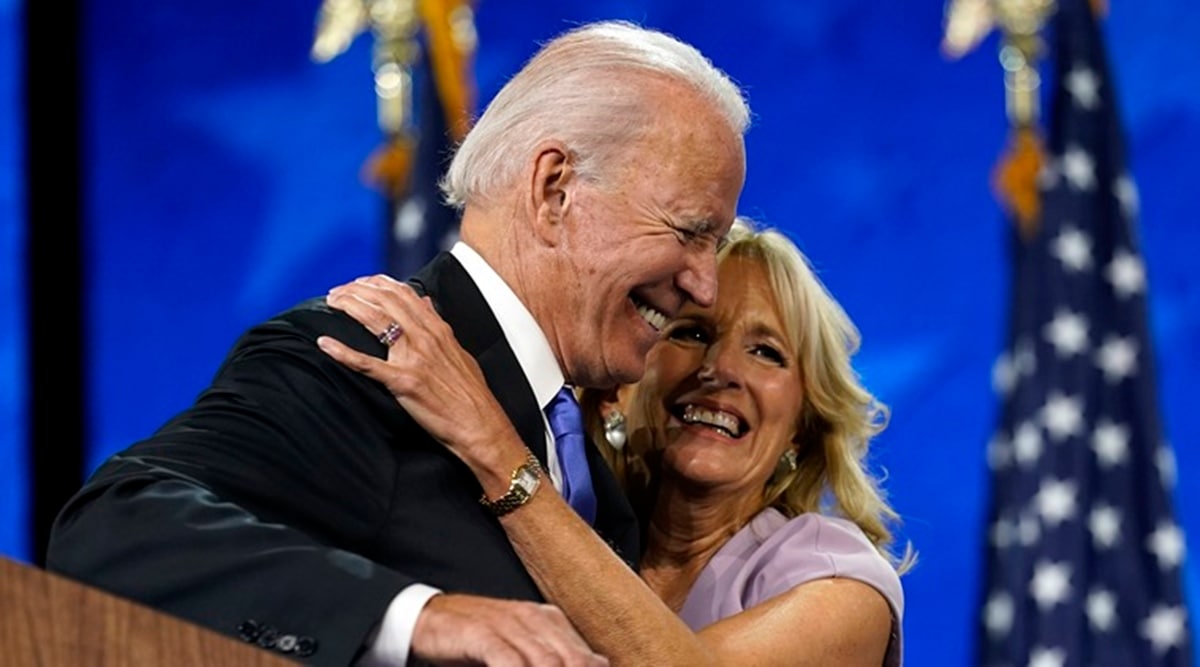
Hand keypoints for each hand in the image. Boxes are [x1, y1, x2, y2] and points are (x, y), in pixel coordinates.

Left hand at [319, 275, 527, 476]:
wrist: (481, 426)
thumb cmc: (472, 396)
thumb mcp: (459, 352)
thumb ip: (440, 326)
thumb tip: (426, 304)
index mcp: (438, 330)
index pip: (404, 294)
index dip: (377, 283)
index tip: (360, 282)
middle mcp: (426, 338)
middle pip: (385, 301)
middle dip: (356, 291)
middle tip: (336, 292)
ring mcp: (414, 358)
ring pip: (376, 320)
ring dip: (349, 307)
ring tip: (331, 303)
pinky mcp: (403, 382)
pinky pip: (367, 364)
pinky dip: (343, 352)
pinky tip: (325, 343)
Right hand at [410, 593, 608, 665]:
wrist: (432, 618)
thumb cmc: (481, 636)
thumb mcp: (524, 643)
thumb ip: (559, 651)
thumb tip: (600, 661)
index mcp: (549, 619)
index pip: (583, 656)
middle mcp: (533, 618)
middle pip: (569, 659)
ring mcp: (508, 624)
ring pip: (545, 661)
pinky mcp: (483, 635)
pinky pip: (508, 660)